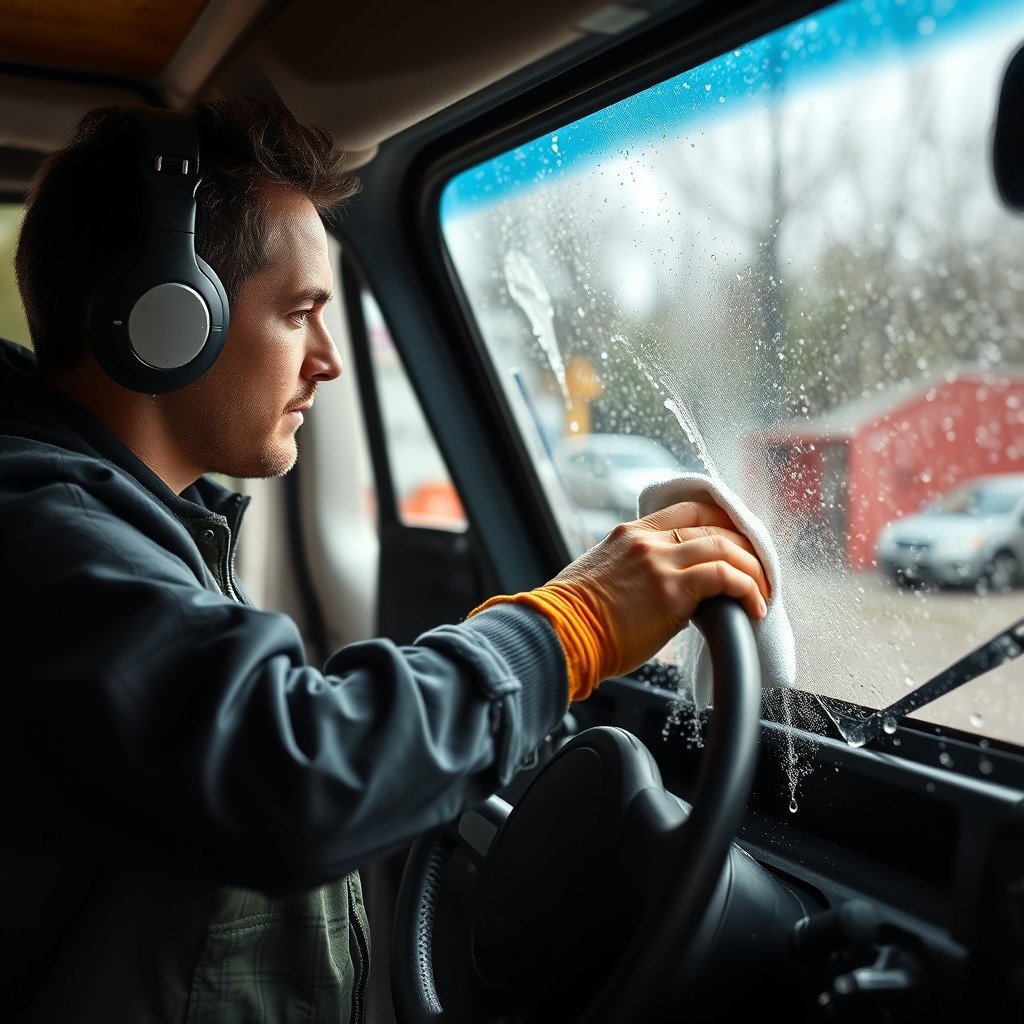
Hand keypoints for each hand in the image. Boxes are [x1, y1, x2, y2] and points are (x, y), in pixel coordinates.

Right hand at [544, 501, 769, 693]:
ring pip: (726, 547)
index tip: (738, 542)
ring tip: (764, 593)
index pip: (688, 509)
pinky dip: (748, 589)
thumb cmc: (572, 619)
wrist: (558, 634)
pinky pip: (725, 577)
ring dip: (754, 570)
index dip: (722, 522)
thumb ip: (632, 571)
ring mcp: (660, 562)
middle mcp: (647, 541)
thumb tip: (657, 591)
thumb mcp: (601, 577)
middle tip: (760, 571)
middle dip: (746, 548)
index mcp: (629, 533)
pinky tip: (755, 607)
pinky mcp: (672, 591)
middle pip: (714, 525)